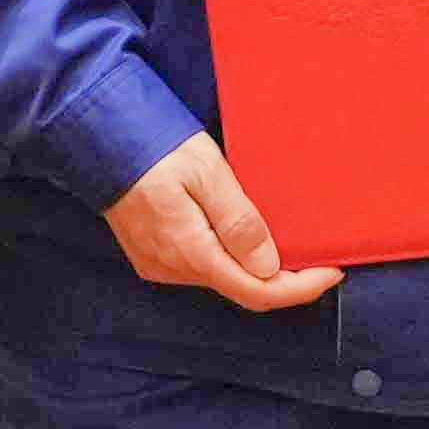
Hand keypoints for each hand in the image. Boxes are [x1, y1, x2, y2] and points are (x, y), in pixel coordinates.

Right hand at [105, 134, 341, 312]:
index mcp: (192, 253)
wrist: (94, 135)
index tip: (334, 269)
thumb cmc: (152, 145)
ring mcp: (159, 264)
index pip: (259, 292)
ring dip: (256, 267)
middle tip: (316, 252)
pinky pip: (201, 266)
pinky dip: (229, 258)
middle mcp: (174, 269)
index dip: (301, 288)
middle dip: (283, 278)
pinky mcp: (150, 254)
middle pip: (242, 289)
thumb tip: (270, 266)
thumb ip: (238, 221)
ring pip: (222, 278)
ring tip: (284, 239)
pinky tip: (242, 236)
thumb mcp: (206, 172)